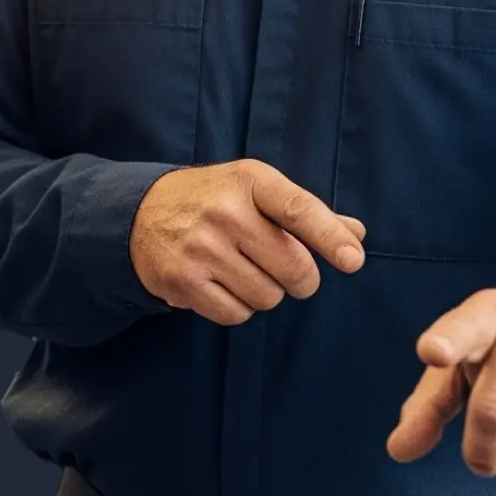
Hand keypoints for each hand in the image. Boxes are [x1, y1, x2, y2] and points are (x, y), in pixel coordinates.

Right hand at [130, 160, 365, 326]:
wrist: (139, 212)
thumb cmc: (214, 201)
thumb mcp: (256, 191)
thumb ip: (305, 214)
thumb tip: (355, 235)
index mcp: (250, 181)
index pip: (299, 209)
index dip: (329, 238)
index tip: (352, 261)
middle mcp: (225, 211)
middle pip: (293, 267)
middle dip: (300, 278)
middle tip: (287, 272)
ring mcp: (201, 247)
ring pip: (267, 297)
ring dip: (265, 293)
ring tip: (242, 271)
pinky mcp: (182, 280)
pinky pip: (235, 314)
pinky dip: (237, 308)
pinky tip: (222, 286)